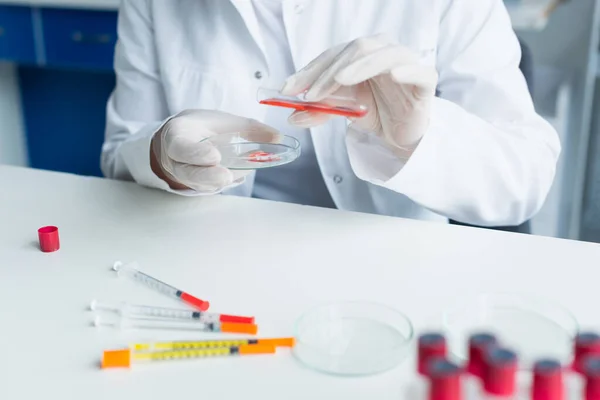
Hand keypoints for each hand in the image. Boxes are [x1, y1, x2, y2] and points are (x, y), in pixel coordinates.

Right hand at [150, 110, 278, 191]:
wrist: (186, 139)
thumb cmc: (204, 128)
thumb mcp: (223, 120)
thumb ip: (250, 128)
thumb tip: (278, 137)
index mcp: (178, 135)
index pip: (181, 146)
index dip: (196, 153)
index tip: (214, 156)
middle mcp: (177, 160)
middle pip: (189, 172)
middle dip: (208, 176)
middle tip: (226, 176)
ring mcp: (186, 176)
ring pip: (200, 184)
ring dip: (217, 182)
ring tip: (232, 177)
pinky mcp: (198, 186)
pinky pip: (210, 188)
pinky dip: (224, 183)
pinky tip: (237, 175)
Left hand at [281, 34, 437, 157]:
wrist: (404, 134)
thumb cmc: (378, 113)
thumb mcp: (343, 111)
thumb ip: (320, 110)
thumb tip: (292, 116)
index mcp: (363, 55)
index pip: (334, 55)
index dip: (310, 70)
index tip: (289, 89)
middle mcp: (384, 52)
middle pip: (355, 50)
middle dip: (329, 72)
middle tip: (311, 95)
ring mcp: (407, 64)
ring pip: (383, 54)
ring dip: (359, 66)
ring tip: (340, 80)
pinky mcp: (426, 81)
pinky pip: (419, 71)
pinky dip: (407, 70)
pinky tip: (394, 75)